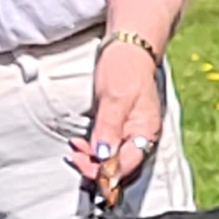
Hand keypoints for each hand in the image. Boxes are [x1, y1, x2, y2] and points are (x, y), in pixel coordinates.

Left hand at [75, 41, 169, 204]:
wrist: (129, 47)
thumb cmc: (124, 69)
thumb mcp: (115, 98)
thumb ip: (109, 128)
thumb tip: (103, 156)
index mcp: (146, 132)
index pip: (126, 164)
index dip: (105, 171)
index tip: (81, 164)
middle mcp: (142, 137)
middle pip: (121, 167)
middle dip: (96, 167)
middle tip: (73, 157)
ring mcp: (132, 132)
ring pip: (114, 159)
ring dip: (92, 159)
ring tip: (74, 150)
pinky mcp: (122, 126)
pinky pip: (110, 147)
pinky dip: (94, 150)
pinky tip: (81, 144)